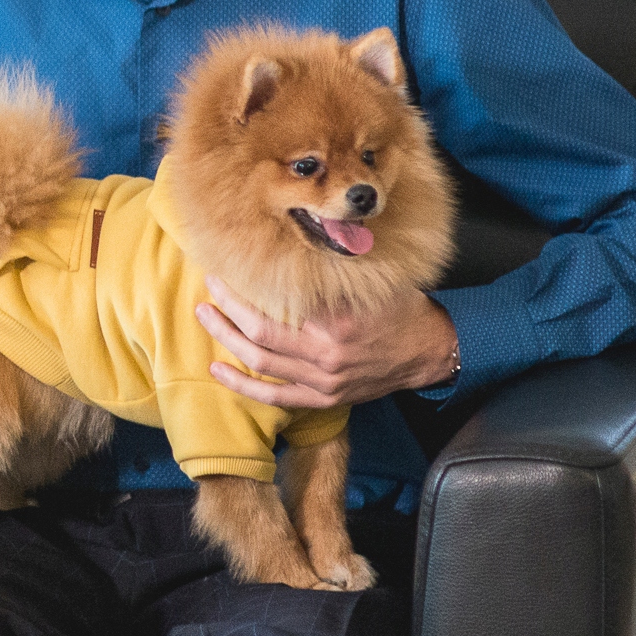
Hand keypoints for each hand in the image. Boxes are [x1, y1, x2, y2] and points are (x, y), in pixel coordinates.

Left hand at [198, 275, 458, 409]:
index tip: (224, 271)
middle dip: (226, 312)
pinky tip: (219, 370)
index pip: (274, 307)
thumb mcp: (372, 283)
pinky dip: (243, 386)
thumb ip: (334, 272)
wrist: (430, 351)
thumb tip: (299, 236)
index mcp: (335, 323)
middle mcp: (326, 355)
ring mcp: (324, 381)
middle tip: (207, 290)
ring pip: (261, 364)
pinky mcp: (325, 398)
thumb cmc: (400, 309)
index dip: (242, 291)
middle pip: (259, 335)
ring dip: (227, 341)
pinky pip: (275, 397)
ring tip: (206, 318)